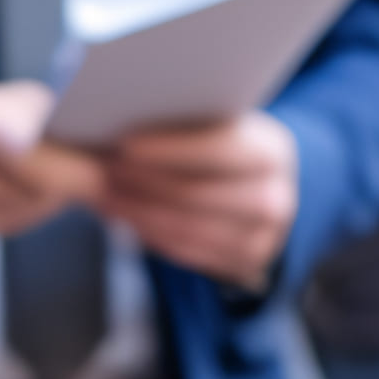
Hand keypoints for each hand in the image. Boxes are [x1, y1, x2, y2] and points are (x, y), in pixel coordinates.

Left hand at [95, 111, 299, 294]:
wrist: (257, 187)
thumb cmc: (222, 144)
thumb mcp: (217, 123)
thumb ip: (182, 119)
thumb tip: (117, 114)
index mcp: (271, 151)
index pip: (219, 150)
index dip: (170, 149)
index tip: (124, 144)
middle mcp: (275, 197)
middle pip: (199, 194)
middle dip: (145, 182)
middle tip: (103, 170)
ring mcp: (263, 238)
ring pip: (189, 228)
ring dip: (139, 211)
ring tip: (103, 193)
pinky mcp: (243, 264)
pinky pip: (186, 252)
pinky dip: (149, 233)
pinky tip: (122, 215)